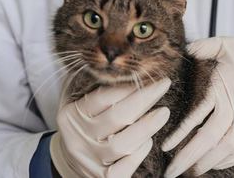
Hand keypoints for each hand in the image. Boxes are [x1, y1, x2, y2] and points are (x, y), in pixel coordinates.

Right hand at [50, 78, 170, 177]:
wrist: (69, 162)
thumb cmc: (85, 125)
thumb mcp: (79, 104)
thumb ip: (95, 86)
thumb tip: (129, 66)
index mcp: (71, 115)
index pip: (102, 97)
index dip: (128, 85)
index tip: (148, 73)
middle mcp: (79, 138)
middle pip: (116, 117)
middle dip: (144, 98)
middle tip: (164, 84)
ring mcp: (91, 160)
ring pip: (122, 144)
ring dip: (147, 126)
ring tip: (164, 112)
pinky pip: (125, 167)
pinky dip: (139, 153)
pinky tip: (148, 141)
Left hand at [162, 37, 233, 176]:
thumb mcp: (226, 44)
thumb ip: (204, 46)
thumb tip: (185, 48)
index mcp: (225, 88)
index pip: (198, 116)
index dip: (181, 134)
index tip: (165, 147)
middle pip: (211, 137)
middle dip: (189, 157)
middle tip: (171, 172)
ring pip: (228, 147)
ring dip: (208, 161)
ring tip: (189, 172)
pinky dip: (230, 160)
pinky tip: (214, 165)